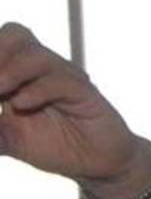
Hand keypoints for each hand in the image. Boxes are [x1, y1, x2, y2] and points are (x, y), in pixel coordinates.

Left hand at [0, 22, 150, 198]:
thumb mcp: (8, 140)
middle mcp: (41, 69)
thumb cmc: (52, 146)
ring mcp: (64, 77)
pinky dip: (37, 90)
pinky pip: (61, 80)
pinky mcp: (85, 93)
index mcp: (18, 73)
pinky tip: (22, 105)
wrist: (94, 164)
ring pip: (36, 53)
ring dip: (10, 69)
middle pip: (15, 34)